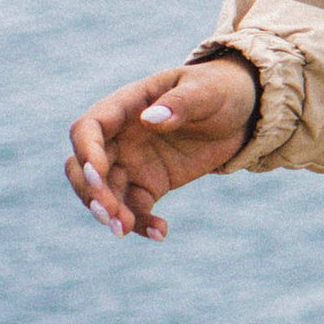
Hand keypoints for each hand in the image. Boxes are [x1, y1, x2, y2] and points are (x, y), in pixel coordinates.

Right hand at [66, 60, 256, 239]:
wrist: (239, 114)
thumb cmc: (218, 90)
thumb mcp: (206, 90)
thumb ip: (180, 103)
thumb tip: (150, 119)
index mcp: (125, 106)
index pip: (88, 128)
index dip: (86, 150)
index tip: (98, 173)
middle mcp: (119, 137)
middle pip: (85, 167)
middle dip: (90, 190)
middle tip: (109, 212)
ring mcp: (131, 163)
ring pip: (105, 193)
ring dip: (110, 212)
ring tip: (125, 229)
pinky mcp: (149, 185)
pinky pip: (135, 209)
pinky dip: (142, 224)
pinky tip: (161, 233)